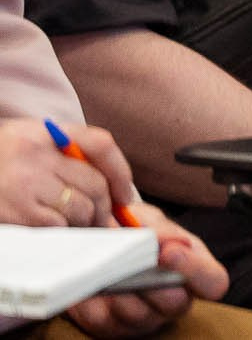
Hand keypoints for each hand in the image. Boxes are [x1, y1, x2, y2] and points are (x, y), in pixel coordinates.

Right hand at [0, 116, 125, 228]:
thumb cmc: (0, 162)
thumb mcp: (31, 143)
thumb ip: (68, 155)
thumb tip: (113, 192)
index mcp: (45, 133)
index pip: (100, 144)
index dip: (120, 171)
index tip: (124, 194)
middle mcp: (35, 155)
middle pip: (94, 184)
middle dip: (104, 208)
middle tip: (102, 220)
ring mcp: (24, 184)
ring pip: (79, 209)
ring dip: (84, 223)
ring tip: (76, 225)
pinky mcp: (14, 212)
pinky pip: (56, 226)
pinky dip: (62, 232)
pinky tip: (54, 230)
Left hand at [64, 203, 227, 338]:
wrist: (99, 245)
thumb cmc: (134, 231)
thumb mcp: (150, 219)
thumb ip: (159, 227)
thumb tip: (167, 241)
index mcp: (195, 271)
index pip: (214, 283)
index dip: (195, 271)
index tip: (168, 251)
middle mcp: (175, 300)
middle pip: (174, 304)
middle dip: (153, 282)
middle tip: (132, 262)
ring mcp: (145, 319)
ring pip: (137, 315)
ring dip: (120, 290)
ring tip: (107, 267)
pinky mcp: (112, 329)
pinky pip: (103, 320)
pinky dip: (93, 299)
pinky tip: (90, 280)